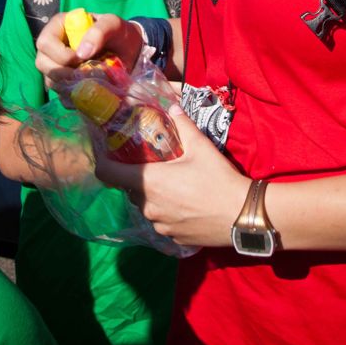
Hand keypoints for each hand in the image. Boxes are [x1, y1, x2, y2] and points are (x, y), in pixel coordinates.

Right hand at [35, 11, 143, 89]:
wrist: (129, 51)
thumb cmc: (119, 32)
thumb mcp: (113, 24)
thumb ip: (99, 32)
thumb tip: (82, 53)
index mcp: (60, 27)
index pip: (45, 42)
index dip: (60, 54)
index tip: (81, 58)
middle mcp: (54, 48)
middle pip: (42, 64)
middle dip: (63, 73)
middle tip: (84, 75)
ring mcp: (59, 67)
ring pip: (51, 81)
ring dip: (70, 86)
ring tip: (92, 82)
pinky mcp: (67, 84)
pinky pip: (62, 96)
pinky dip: (76, 98)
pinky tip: (90, 92)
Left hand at [93, 104, 250, 247]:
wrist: (242, 216)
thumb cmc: (219, 179)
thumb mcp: (201, 147)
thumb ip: (183, 125)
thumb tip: (173, 106)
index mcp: (149, 181)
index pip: (108, 174)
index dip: (103, 163)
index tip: (106, 155)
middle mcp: (148, 205)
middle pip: (131, 189)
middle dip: (139, 178)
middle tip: (157, 166)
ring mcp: (159, 225)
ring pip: (146, 206)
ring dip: (154, 196)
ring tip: (175, 186)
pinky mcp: (171, 238)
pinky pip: (160, 222)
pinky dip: (167, 212)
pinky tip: (186, 204)